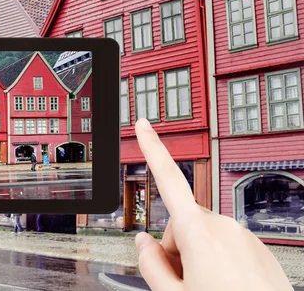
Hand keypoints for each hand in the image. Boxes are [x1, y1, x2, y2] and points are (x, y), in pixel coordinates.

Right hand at [133, 118, 292, 290]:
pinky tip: (225, 285)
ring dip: (197, 255)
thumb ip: (149, 264)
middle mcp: (222, 225)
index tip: (144, 125)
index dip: (152, 148)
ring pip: (203, 234)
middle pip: (180, 223)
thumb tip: (142, 242)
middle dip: (175, 247)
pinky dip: (219, 259)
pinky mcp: (256, 246)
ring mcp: (242, 235)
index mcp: (197, 232)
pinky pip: (226, 243)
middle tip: (182, 281)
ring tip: (206, 287)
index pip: (167, 179)